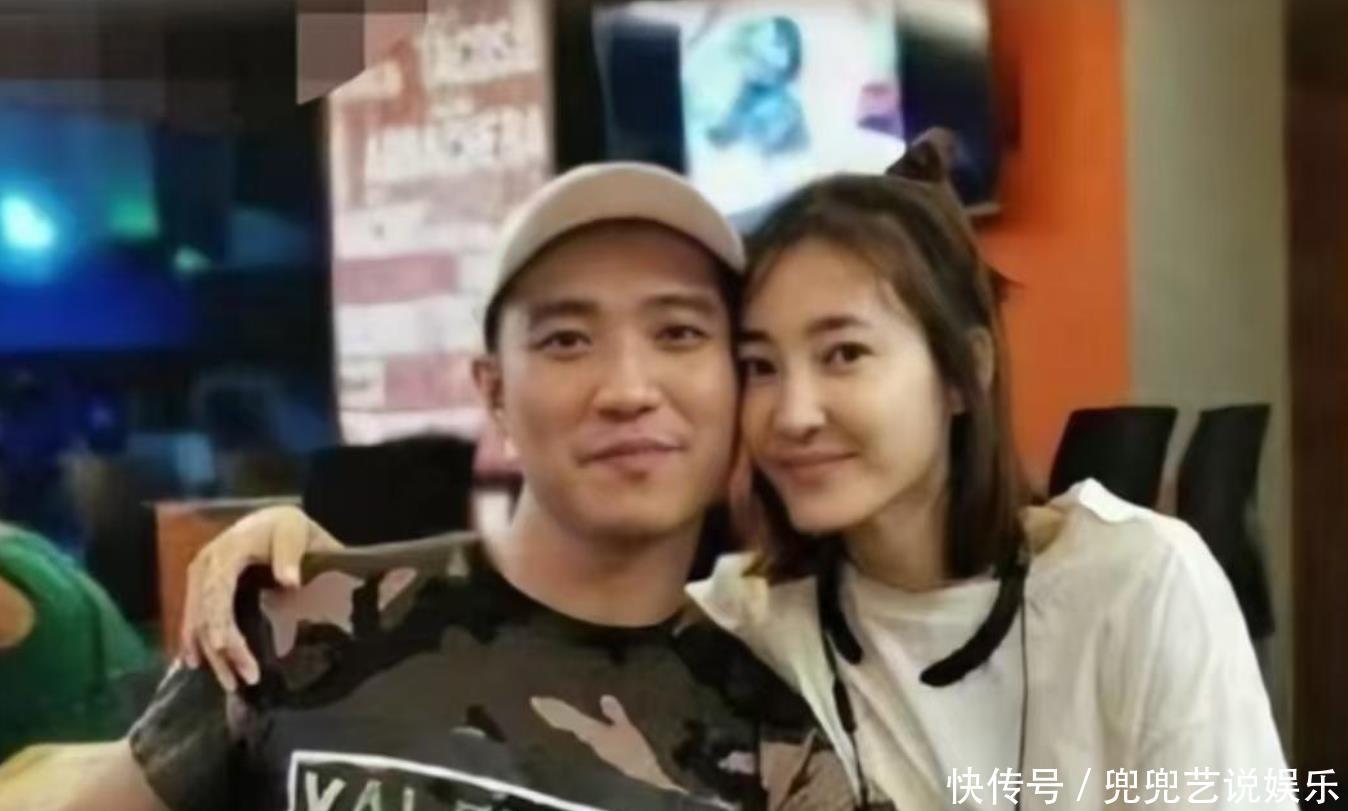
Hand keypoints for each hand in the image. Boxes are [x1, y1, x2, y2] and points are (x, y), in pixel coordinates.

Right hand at [180, 506, 341, 691]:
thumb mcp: (295, 530)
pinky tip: (198, 664)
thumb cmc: (287, 527)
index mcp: (226, 551)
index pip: (217, 590)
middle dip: (221, 650)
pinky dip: (195, 643)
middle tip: (244, 679)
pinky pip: (193, 620)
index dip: (219, 620)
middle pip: (205, 613)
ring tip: (231, 683)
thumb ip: (291, 553)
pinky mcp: (201, 589)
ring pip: (198, 622)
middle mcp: (205, 564)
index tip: (226, 647)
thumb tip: (290, 580)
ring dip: (211, 655)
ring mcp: (200, 578)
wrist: (275, 521)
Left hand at [531, 695, 681, 791]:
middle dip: (550, 712)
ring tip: (548, 709)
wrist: (637, 773)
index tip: (537, 700)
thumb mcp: (626, 729)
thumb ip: (615, 713)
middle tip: (536, 702)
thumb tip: (604, 697)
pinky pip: (577, 731)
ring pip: (568, 727)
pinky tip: (570, 723)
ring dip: (558, 717)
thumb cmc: (633, 751)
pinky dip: (568, 724)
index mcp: (591, 731)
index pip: (566, 717)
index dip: (552, 708)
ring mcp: (590, 744)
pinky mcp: (596, 747)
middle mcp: (586, 738)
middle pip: (562, 723)